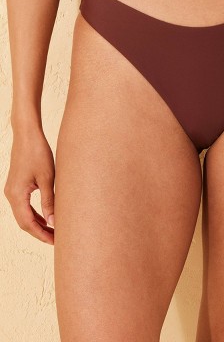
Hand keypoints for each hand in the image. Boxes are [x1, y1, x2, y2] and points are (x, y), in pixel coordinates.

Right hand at [4, 128, 54, 244]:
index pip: (28, 223)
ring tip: (54, 231)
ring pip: (24, 214)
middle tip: (58, 239)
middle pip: (24, 222)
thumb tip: (54, 222)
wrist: (27, 136)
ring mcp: (13, 190)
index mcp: (17, 195)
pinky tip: (48, 216)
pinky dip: (36, 213)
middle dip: (40, 232)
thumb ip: (49, 201)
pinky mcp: (17, 186)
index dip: (42, 234)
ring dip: (38, 224)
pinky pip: (25, 206)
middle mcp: (11, 195)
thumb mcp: (47, 179)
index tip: (56, 242)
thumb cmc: (38, 154)